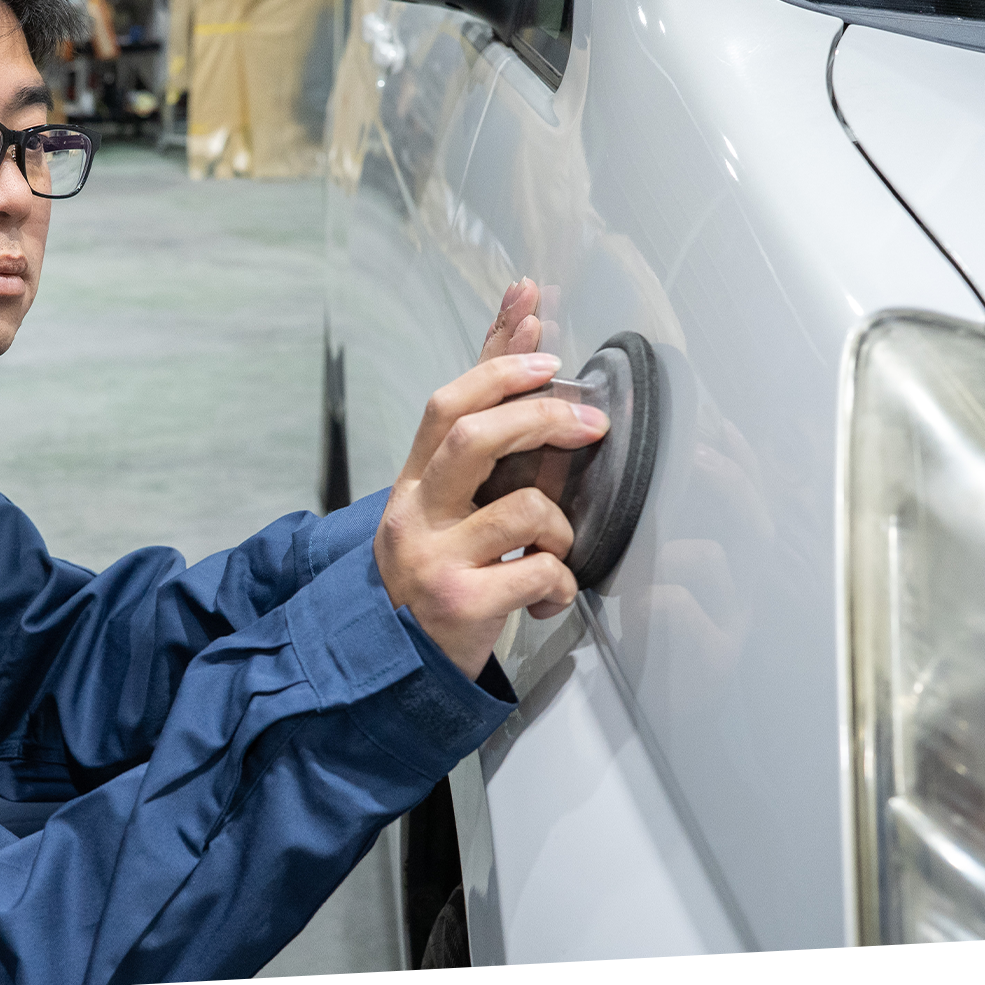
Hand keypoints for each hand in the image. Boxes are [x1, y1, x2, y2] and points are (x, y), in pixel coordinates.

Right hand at [372, 285, 608, 678]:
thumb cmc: (433, 577)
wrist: (395, 667)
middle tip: (590, 421)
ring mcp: (435, 558)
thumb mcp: (443, 509)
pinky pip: (538, 571)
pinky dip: (559, 582)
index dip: (496, 358)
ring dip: (560, 524)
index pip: (448, 404)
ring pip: (521, 508)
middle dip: (540, 415)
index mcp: (413, 485)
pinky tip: (547, 597)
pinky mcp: (461, 603)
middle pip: (472, 436)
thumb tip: (516, 355)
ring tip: (556, 548)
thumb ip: (479, 448)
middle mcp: (415, 514)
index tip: (536, 318)